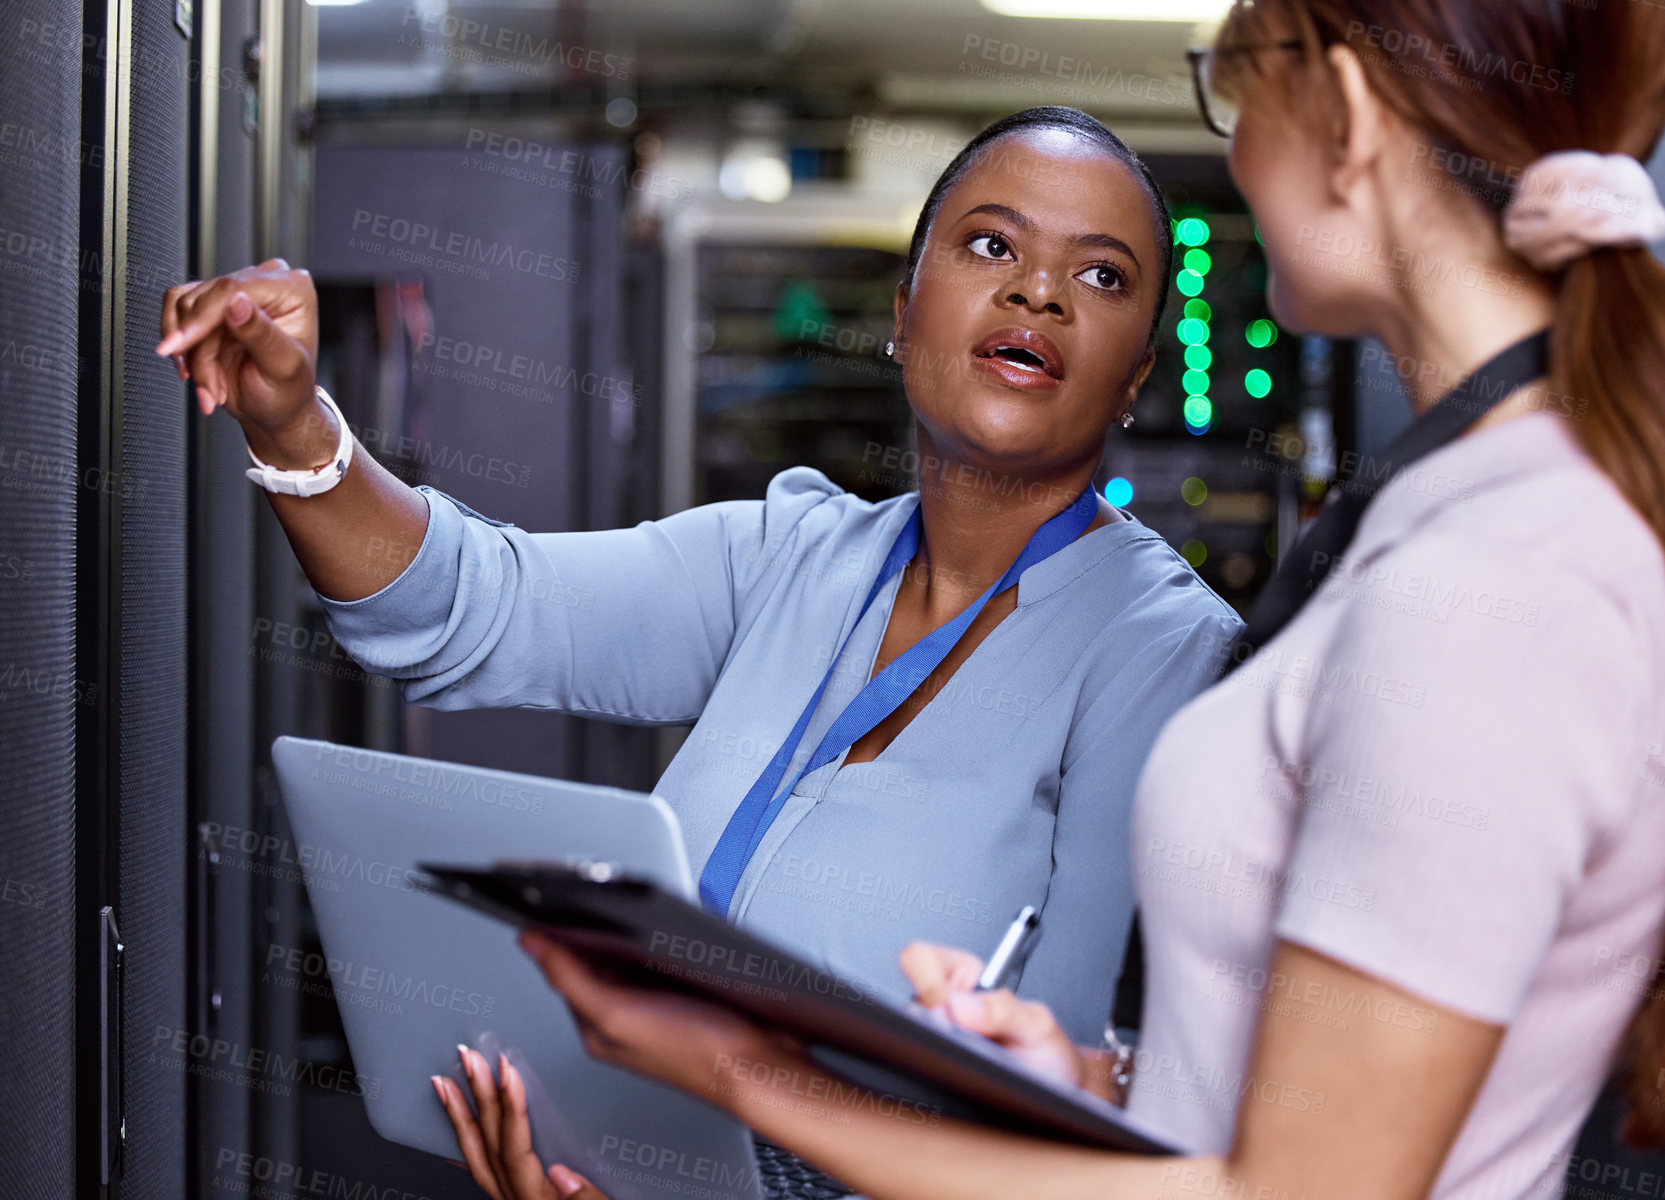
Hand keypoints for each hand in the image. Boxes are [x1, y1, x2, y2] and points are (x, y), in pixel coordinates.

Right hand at [155, 258, 318, 430]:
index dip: (201, 317)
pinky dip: (181, 349)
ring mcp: (234, 293)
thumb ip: (261, 333)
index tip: (179, 343)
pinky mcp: (210, 305)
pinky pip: (175, 314)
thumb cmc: (288, 391)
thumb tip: (237, 300)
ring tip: (212, 387)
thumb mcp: (282, 368)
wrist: (274, 410)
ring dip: (191, 356)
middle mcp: (264, 283)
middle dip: (199, 350)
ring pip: (184, 311)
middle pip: (203, 300)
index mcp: (292, 290)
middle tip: (212, 386)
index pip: (232, 288)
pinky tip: (195, 372)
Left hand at [434, 1046, 608, 1198]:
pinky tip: (457, 1128)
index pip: (516, 1150)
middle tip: (467, 1059)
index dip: (510, 1108)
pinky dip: (465, 1146)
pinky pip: (480, 1172)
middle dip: (475, 1099)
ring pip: (476, 1158)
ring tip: (444, 1081)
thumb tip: (564, 1175)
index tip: (506, 1072)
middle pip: (487, 1147)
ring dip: (460, 1116)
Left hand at [517, 931, 787, 1100]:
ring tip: (644, 923)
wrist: (761, 1065)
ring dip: (632, 938)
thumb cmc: (696, 1052)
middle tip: (610, 910)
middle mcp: (621, 1021)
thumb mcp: (618, 1013)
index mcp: (596, 1028)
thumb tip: (532, 944)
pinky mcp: (684, 1000)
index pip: (562, 971)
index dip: (560, 937)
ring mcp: (653, 1011)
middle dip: (598, 935)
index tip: (563, 905)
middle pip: (595, 963)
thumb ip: (571, 978)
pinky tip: (673, 938)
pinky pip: (660, 963)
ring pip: (629, 960)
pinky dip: (661, 946)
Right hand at [898, 942, 1093, 1093]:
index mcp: (964, 978)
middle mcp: (943, 1007)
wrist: (1058, 1091)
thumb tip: (959, 1005)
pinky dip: (939, 1077)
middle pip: (906, 1004)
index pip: (920, 959)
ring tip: (978, 1065)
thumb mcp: (1037, 1024)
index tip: (949, 1010)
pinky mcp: (933, 1070)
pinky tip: (968, 1082)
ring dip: (939, 1055)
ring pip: (910, 1041)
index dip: (927, 982)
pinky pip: (920, 1071)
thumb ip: (1004, 1010)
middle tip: (963, 1044)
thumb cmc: (1046, 1050)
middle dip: (929, 1026)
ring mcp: (934, 1040)